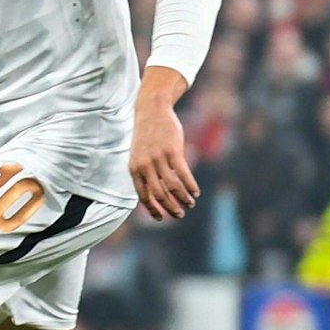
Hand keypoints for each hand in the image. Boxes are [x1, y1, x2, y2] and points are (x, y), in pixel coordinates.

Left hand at [130, 94, 198, 219]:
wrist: (151, 111)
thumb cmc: (147, 136)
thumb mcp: (139, 155)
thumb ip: (144, 172)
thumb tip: (154, 192)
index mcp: (134, 169)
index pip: (143, 195)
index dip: (152, 209)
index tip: (161, 218)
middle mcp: (144, 166)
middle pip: (158, 194)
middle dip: (170, 208)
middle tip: (179, 215)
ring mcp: (158, 159)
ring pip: (172, 187)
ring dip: (182, 199)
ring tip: (190, 204)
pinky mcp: (172, 152)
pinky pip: (183, 174)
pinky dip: (190, 185)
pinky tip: (195, 192)